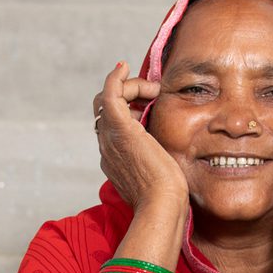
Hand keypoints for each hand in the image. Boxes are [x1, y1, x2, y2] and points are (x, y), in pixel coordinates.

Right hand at [93, 63, 188, 214]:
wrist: (161, 206)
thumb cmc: (167, 198)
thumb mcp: (161, 175)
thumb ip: (158, 159)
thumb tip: (168, 151)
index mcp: (115, 160)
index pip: (112, 127)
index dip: (128, 111)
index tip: (150, 107)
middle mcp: (107, 148)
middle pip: (105, 111)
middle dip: (126, 97)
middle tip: (153, 95)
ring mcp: (110, 137)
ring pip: (107, 100)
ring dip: (130, 88)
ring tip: (153, 89)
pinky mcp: (120, 127)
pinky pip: (110, 93)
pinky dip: (115, 77)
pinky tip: (124, 67)